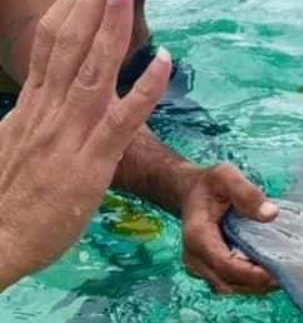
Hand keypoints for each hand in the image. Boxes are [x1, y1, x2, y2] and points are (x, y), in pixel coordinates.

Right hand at [0, 0, 169, 290]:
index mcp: (31, 105)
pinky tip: (164, 63)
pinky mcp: (91, 162)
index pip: (49, 46)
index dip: (68, 13)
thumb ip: (36, 118)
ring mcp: (69, 134)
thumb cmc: (8, 200)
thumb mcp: (16, 145)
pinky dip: (144, 88)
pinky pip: (122, 119)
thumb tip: (44, 97)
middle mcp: (47, 110)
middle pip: (70, 46)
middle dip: (90, 8)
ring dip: (113, 30)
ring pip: (94, 71)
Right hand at [180, 163, 279, 294]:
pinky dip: (252, 282)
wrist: (192, 194)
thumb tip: (271, 214)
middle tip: (288, 272)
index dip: (251, 274)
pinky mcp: (210, 272)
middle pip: (229, 282)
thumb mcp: (226, 177)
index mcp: (196, 236)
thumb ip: (246, 193)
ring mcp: (200, 268)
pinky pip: (233, 284)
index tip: (277, 274)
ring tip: (282, 272)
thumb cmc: (210, 185)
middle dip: (258, 282)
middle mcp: (194, 258)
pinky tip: (270, 270)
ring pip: (232, 287)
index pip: (224, 265)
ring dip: (257, 285)